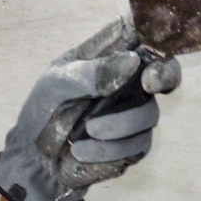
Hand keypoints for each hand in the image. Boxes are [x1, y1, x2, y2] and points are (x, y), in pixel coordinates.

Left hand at [0, 20, 182, 200]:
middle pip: (165, 74)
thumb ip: (90, 72)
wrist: (35, 158)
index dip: (156, 42)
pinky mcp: (133, 146)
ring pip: (149, 114)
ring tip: (88, 130)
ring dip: (119, 124)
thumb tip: (131, 61)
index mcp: (110, 60)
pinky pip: (137, 145)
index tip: (148, 48)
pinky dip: (109, 149)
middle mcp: (129, 85)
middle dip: (164, 76)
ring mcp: (134, 116)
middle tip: (149, 82)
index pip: (144, 42)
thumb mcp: (57, 84)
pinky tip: (82, 151)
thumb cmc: (43, 111)